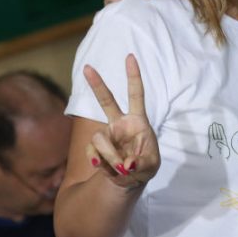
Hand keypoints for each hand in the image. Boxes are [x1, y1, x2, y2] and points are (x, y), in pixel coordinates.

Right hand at [83, 54, 160, 188]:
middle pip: (107, 100)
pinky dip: (100, 163)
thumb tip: (126, 164)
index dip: (133, 76)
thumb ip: (141, 164)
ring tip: (121, 168)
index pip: (136, 94)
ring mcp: (106, 134)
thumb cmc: (144, 166)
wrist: (130, 179)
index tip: (130, 57)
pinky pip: (92, 152)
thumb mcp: (150, 165)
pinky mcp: (95, 148)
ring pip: (99, 138)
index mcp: (138, 120)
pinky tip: (109, 170)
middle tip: (87, 67)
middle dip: (97, 84)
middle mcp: (120, 123)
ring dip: (109, 155)